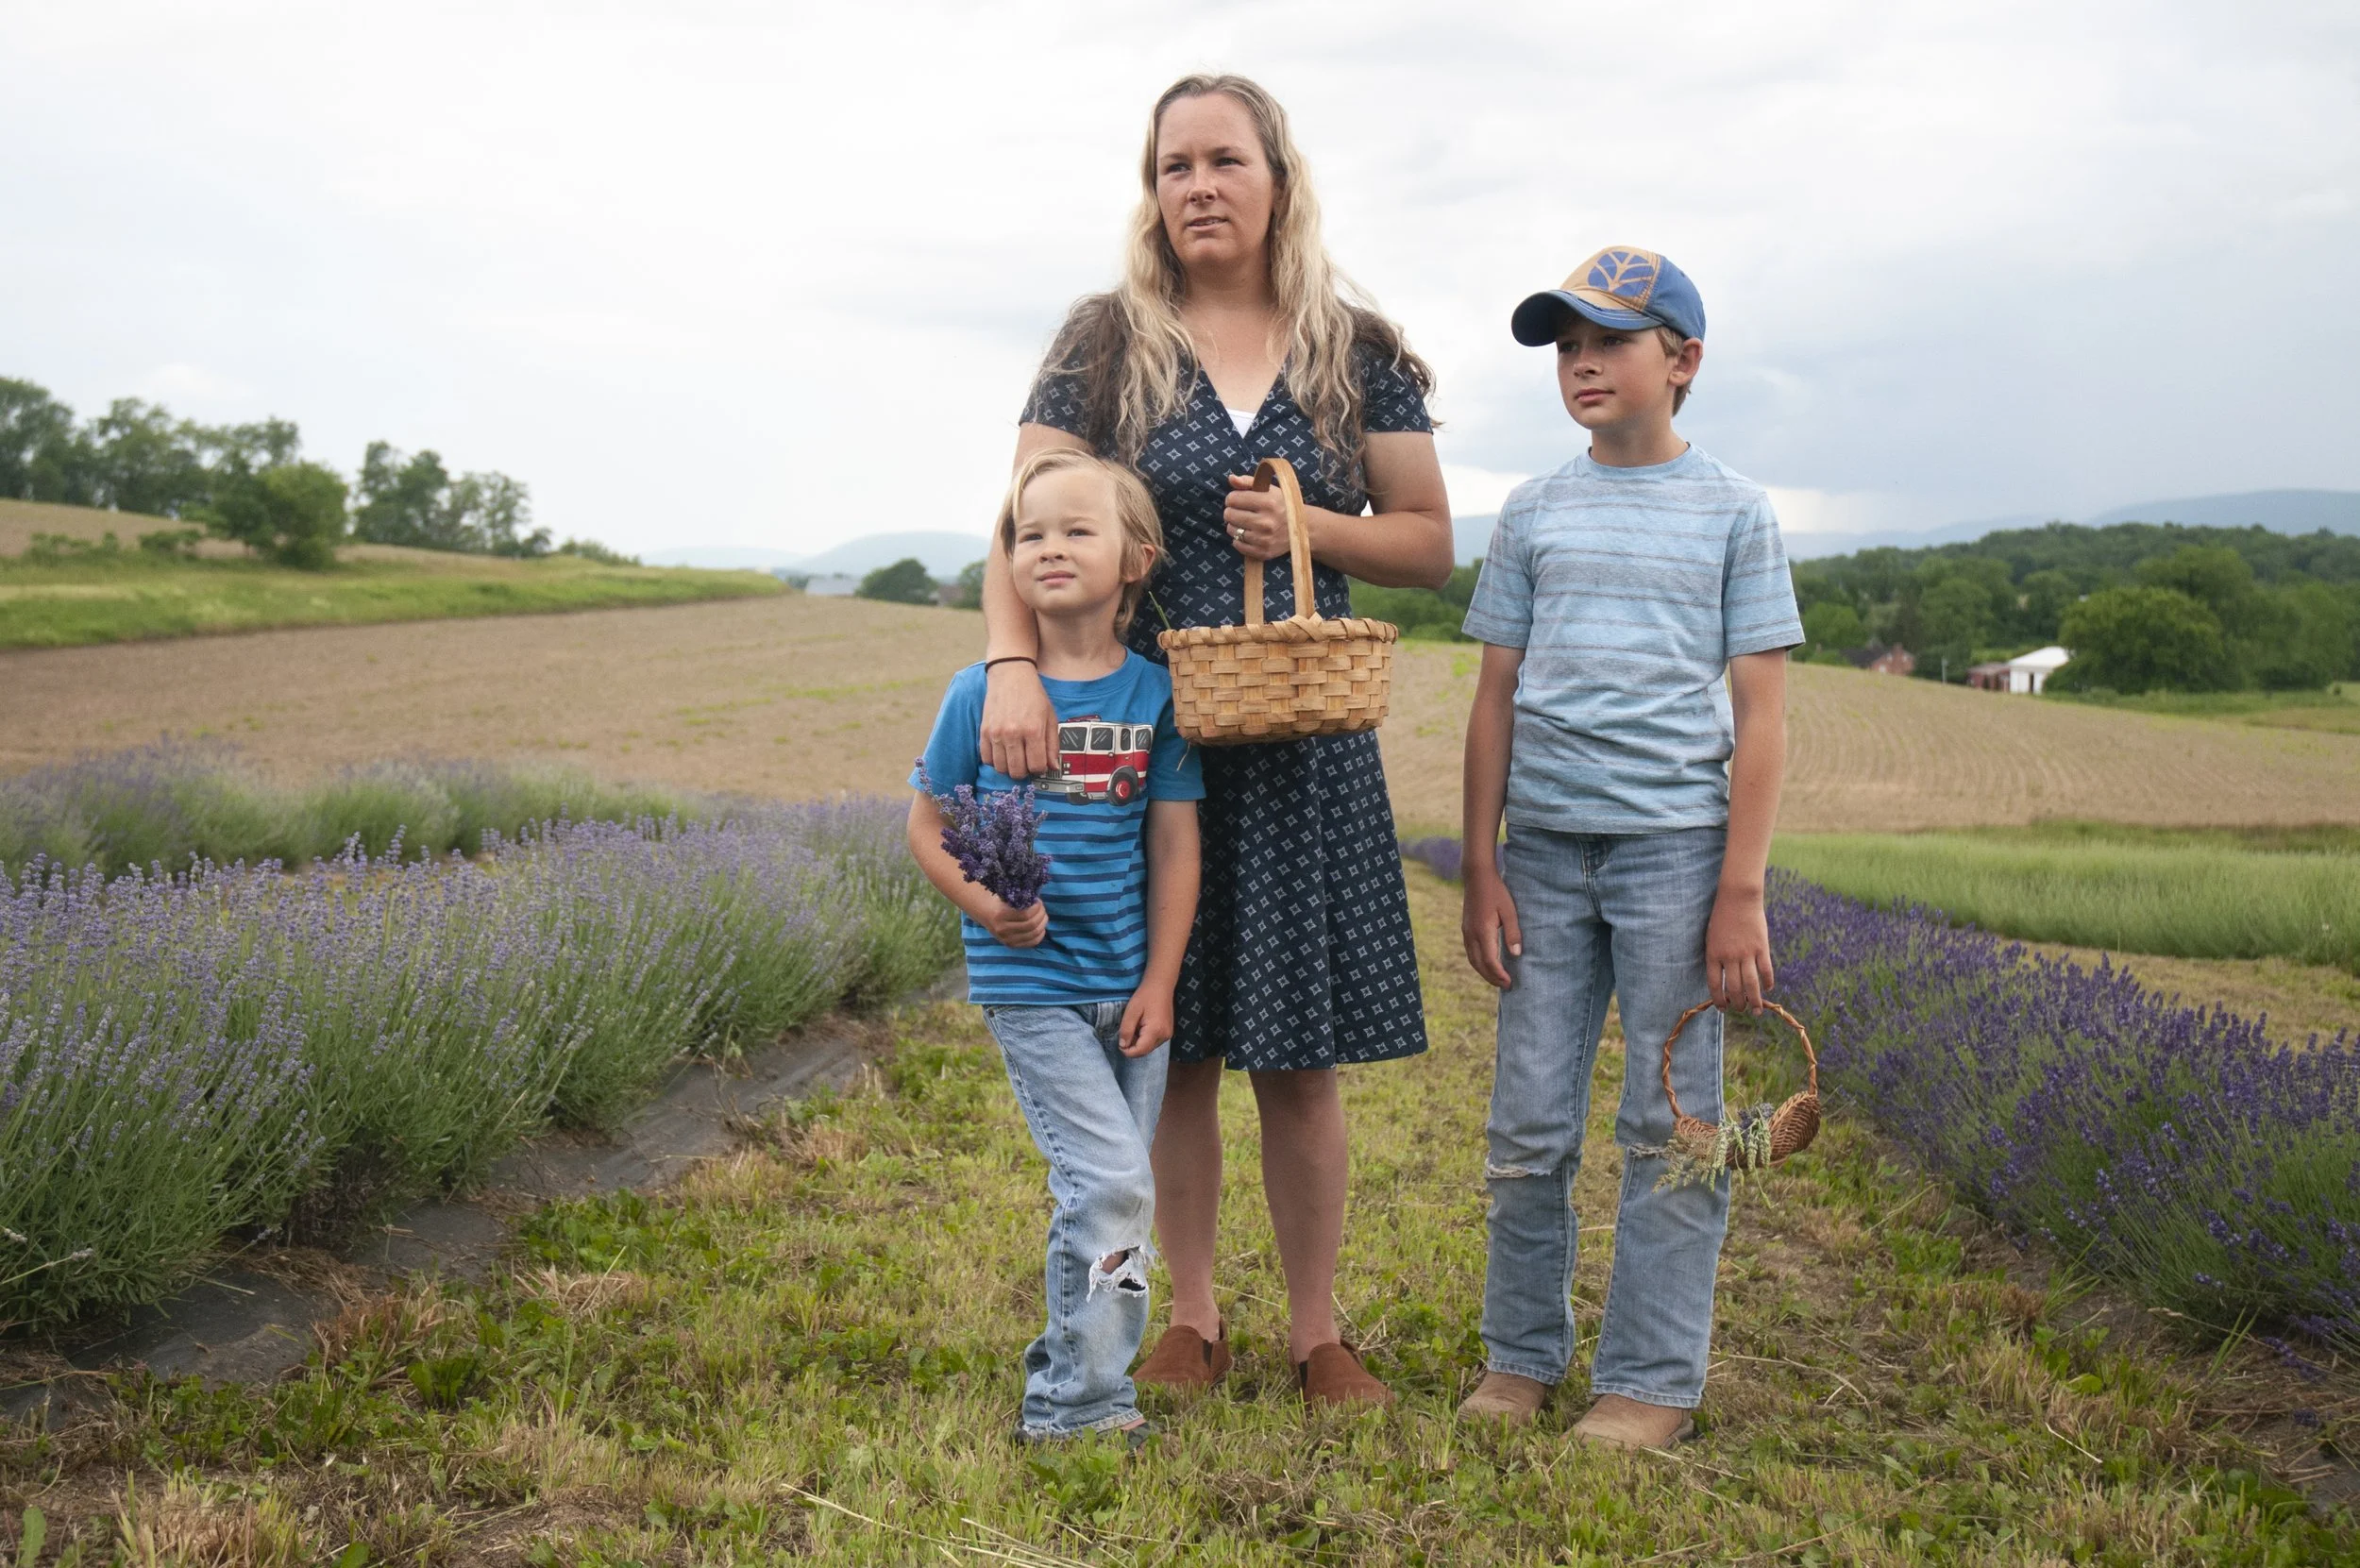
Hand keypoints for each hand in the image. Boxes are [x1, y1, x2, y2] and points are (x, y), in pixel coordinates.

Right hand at [981, 660, 1058, 778]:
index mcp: (1034, 731)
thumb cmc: (1033, 696)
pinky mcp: (984, 731)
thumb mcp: (1050, 717)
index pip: (1036, 766)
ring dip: (1009, 768)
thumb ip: (1053, 744)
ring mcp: (996, 733)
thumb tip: (1053, 767)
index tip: (1040, 763)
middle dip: (1025, 772)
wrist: (1011, 676)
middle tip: (1027, 763)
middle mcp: (1013, 734)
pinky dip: (995, 761)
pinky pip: (986, 758)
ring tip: (1015, 758)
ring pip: (1001, 768)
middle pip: (1017, 771)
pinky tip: (1003, 753)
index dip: (1040, 769)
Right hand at [981, 897, 1047, 948]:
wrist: (986, 914)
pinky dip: (1040, 935)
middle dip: (1041, 914)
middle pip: (1031, 925)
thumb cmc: (1000, 902)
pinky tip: (1041, 927)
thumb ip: (1020, 898)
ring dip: (1043, 923)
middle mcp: (1003, 929)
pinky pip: (1032, 943)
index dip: (1037, 908)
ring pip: (1034, 934)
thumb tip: (1037, 901)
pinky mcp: (1011, 945)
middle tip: (1042, 908)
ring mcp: (1007, 939)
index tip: (1038, 902)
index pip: (1026, 914)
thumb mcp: (1006, 897)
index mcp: (1001, 915)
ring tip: (1043, 916)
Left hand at [1118, 985, 1173, 1056]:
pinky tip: (1141, 1027)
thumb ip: (1126, 1030)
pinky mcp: (1168, 1032)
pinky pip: (1154, 1042)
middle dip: (1132, 1047)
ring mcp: (1168, 1035)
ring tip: (1134, 1027)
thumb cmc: (1145, 996)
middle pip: (1145, 1051)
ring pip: (1149, 1048)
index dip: (1127, 1051)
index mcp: (1155, 1031)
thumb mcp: (1131, 1012)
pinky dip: (1145, 1039)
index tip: (1119, 1043)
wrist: (1160, 986)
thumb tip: (1123, 1045)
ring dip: (1139, 1043)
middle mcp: (1164, 1036)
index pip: (1140, 1051)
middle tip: (1125, 1034)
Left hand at [1222, 475, 1293, 561]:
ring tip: (1245, 522)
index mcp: (1268, 502)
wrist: (1303, 528)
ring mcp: (1264, 539)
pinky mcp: (1263, 552)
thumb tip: (1231, 478)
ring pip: (1232, 530)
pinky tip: (1248, 534)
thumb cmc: (1281, 504)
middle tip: (1241, 511)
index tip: (1239, 499)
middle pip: (1229, 515)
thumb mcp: (1268, 489)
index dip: (1233, 498)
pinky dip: (1239, 539)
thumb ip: (1248, 482)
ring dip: (1235, 525)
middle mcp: (1266, 522)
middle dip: (1232, 511)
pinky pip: (1237, 545)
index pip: (1233, 499)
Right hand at [1462, 870, 1521, 988]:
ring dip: (1484, 972)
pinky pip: (1470, 952)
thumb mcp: (1510, 911)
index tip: (1509, 983)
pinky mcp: (1466, 929)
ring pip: (1472, 960)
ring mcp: (1466, 932)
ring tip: (1496, 979)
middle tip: (1505, 986)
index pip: (1490, 961)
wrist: (1477, 877)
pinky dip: (1478, 963)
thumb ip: (1513, 933)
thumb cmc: (1496, 892)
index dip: (1499, 974)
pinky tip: (1487, 964)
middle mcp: (1471, 934)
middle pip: (1479, 964)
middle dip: (1491, 978)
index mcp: (1483, 931)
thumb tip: (1516, 954)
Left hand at [1704, 884, 1772, 1011]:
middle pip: (1734, 988)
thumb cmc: (1722, 918)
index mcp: (1714, 954)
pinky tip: (1768, 989)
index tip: (1723, 1009)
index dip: (1719, 1000)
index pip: (1714, 984)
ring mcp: (1747, 953)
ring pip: (1751, 984)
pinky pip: (1766, 970)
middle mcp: (1730, 957)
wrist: (1738, 899)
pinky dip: (1768, 982)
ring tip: (1756, 1011)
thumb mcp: (1711, 938)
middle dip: (1738, 1004)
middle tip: (1742, 1010)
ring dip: (1754, 1001)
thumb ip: (1717, 958)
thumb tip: (1722, 980)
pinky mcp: (1762, 948)